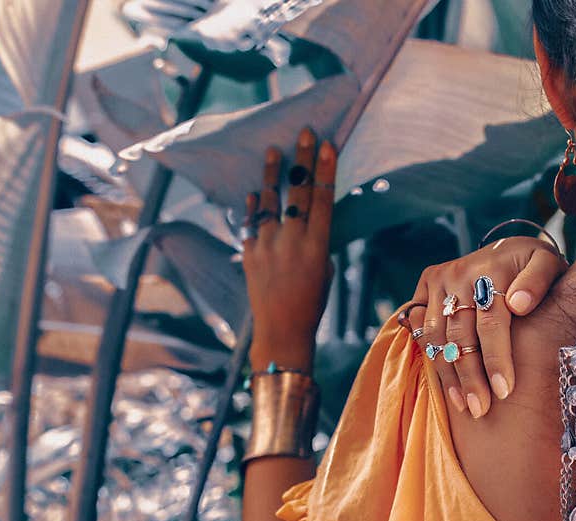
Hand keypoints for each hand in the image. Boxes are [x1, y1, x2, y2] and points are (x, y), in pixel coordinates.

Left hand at [243, 128, 336, 372]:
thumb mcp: (325, 270)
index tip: (327, 144)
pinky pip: (251, 223)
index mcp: (318, 246)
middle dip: (302, 160)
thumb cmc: (311, 303)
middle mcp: (291, 242)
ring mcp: (266, 246)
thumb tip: (303, 221)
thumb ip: (315, 242)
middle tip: (304, 133)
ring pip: (269, 202)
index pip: (322, 198)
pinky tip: (254, 191)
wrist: (281, 331)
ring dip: (271, 174)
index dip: (325, 169)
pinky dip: (254, 207)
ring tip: (273, 150)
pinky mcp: (248, 254)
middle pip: (298, 192)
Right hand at [408, 236, 567, 418]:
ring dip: (448, 374)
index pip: (490, 321)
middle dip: (470, 375)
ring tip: (464, 405)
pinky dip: (431, 358)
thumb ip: (539, 280)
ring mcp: (439, 279)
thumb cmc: (535, 267)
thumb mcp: (548, 263)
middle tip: (481, 409)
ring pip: (436, 336)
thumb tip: (519, 304)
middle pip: (460, 334)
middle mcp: (460, 272)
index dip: (496, 358)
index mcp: (492, 267)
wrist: (510, 249)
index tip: (505, 391)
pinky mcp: (425, 286)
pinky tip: (446, 387)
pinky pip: (421, 328)